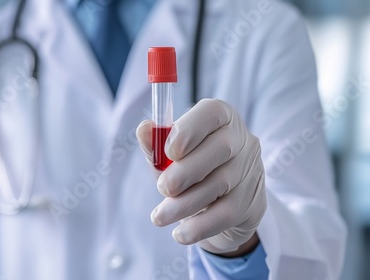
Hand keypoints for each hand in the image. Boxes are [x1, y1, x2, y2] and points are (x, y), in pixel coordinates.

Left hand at [136, 99, 266, 254]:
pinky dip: (199, 227)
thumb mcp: (169, 156)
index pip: (212, 113)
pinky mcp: (253, 203)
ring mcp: (252, 171)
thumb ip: (156, 144)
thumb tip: (144, 130)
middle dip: (185, 171)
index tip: (169, 150)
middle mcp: (242, 140)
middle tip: (162, 188)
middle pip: (220, 149)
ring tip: (160, 217)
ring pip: (220, 184)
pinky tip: (180, 233)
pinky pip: (226, 214)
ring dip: (184, 204)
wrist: (219, 207)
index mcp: (221, 119)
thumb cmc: (191, 170)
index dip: (189, 129)